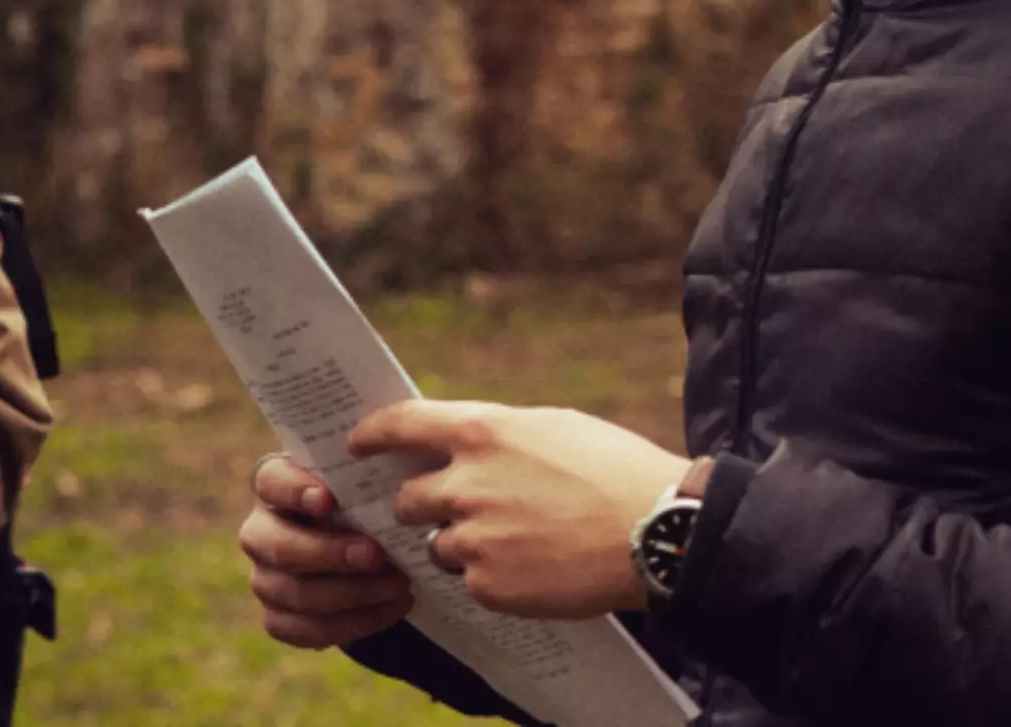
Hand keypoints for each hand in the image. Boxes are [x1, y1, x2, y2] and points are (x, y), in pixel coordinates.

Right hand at [239, 455, 414, 648]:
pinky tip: (393, 609)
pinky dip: (352, 623)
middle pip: (277, 545)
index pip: (271, 480)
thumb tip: (417, 462)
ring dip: (351, 593)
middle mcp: (262, 530)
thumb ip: (380, 471)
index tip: (329, 499)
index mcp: (278, 485)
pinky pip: (303, 629)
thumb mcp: (375, 480)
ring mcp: (265, 576)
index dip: (294, 490)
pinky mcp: (277, 615)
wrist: (373, 551)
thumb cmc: (372, 501)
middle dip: (329, 553)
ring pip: (293, 592)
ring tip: (401, 586)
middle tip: (376, 555)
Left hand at [348, 401, 690, 618]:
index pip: (399, 426)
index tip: (356, 445)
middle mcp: (466, 485)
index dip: (371, 435)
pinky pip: (470, 581)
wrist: (654, 531)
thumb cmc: (615, 469)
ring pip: (438, 546)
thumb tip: (465, 447)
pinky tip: (535, 566)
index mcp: (482, 433)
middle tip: (460, 509)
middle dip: (424, 505)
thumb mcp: (554, 428)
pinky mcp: (488, 585)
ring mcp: (473, 539)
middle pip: (408, 499)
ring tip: (520, 541)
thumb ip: (498, 436)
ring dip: (464, 544)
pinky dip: (494, 575)